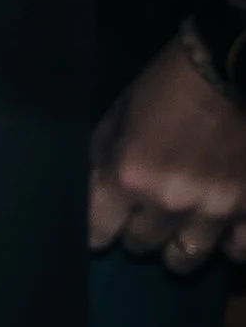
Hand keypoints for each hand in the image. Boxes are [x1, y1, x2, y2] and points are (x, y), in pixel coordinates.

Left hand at [89, 34, 245, 272]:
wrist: (233, 69)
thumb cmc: (167, 87)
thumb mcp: (118, 117)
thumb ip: (103, 159)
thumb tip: (95, 193)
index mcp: (128, 178)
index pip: (97, 233)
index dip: (99, 232)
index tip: (104, 227)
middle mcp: (168, 203)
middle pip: (141, 246)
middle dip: (139, 233)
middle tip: (146, 219)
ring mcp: (215, 211)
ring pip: (185, 258)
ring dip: (180, 245)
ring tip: (182, 232)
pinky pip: (238, 253)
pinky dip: (230, 246)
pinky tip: (225, 235)